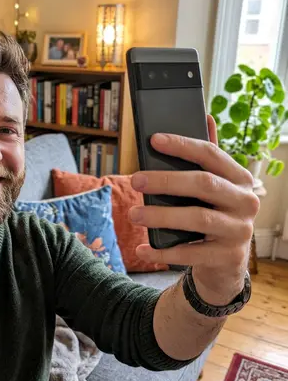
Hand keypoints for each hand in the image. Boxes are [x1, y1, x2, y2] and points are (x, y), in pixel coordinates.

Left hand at [129, 115, 259, 306]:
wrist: (226, 263)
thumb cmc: (214, 215)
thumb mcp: (215, 187)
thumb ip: (208, 157)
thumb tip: (205, 117)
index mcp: (239, 178)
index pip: (211, 154)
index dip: (182, 145)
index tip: (153, 140)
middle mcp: (245, 201)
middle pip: (203, 183)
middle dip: (165, 180)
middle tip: (134, 180)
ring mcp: (239, 230)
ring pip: (197, 218)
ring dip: (161, 215)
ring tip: (133, 214)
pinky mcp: (227, 256)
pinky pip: (190, 254)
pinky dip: (162, 252)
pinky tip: (141, 249)